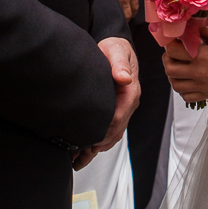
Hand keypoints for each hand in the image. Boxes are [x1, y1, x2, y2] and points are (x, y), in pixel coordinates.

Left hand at [74, 36, 139, 170]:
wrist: (116, 48)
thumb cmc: (115, 48)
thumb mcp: (116, 51)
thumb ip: (119, 64)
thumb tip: (124, 78)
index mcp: (130, 91)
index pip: (118, 117)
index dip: (104, 130)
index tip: (88, 139)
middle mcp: (129, 103)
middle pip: (115, 131)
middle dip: (97, 145)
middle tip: (77, 156)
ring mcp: (123, 109)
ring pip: (112, 136)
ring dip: (96, 149)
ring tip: (77, 161)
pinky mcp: (116, 110)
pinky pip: (109, 132)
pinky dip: (97, 144)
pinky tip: (83, 153)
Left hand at [162, 20, 207, 103]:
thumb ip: (206, 31)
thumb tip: (195, 29)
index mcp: (201, 56)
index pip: (173, 51)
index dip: (170, 45)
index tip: (174, 42)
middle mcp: (199, 72)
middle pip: (170, 69)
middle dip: (168, 60)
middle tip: (172, 55)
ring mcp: (202, 85)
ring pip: (175, 85)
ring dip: (173, 76)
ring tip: (178, 68)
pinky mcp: (207, 94)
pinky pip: (186, 96)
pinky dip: (182, 90)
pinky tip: (187, 81)